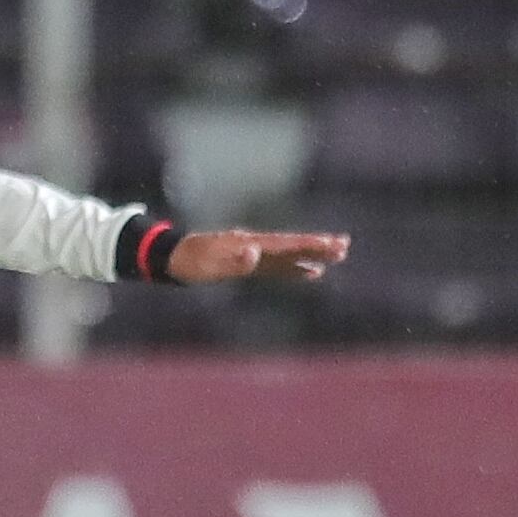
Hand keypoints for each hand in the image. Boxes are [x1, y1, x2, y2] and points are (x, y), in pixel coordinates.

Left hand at [167, 229, 349, 284]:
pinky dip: (296, 268)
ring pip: (289, 254)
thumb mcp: (208, 265)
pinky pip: (278, 266)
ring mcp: (253, 253)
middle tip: (345, 245)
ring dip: (313, 255)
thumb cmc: (189, 263)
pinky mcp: (249, 263)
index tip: (329, 244)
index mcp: (248, 244)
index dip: (307, 245)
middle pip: (291, 245)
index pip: (284, 244)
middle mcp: (254, 245)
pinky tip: (313, 272)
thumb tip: (256, 252)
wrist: (172, 256)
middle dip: (318, 246)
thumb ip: (233, 262)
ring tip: (339, 254)